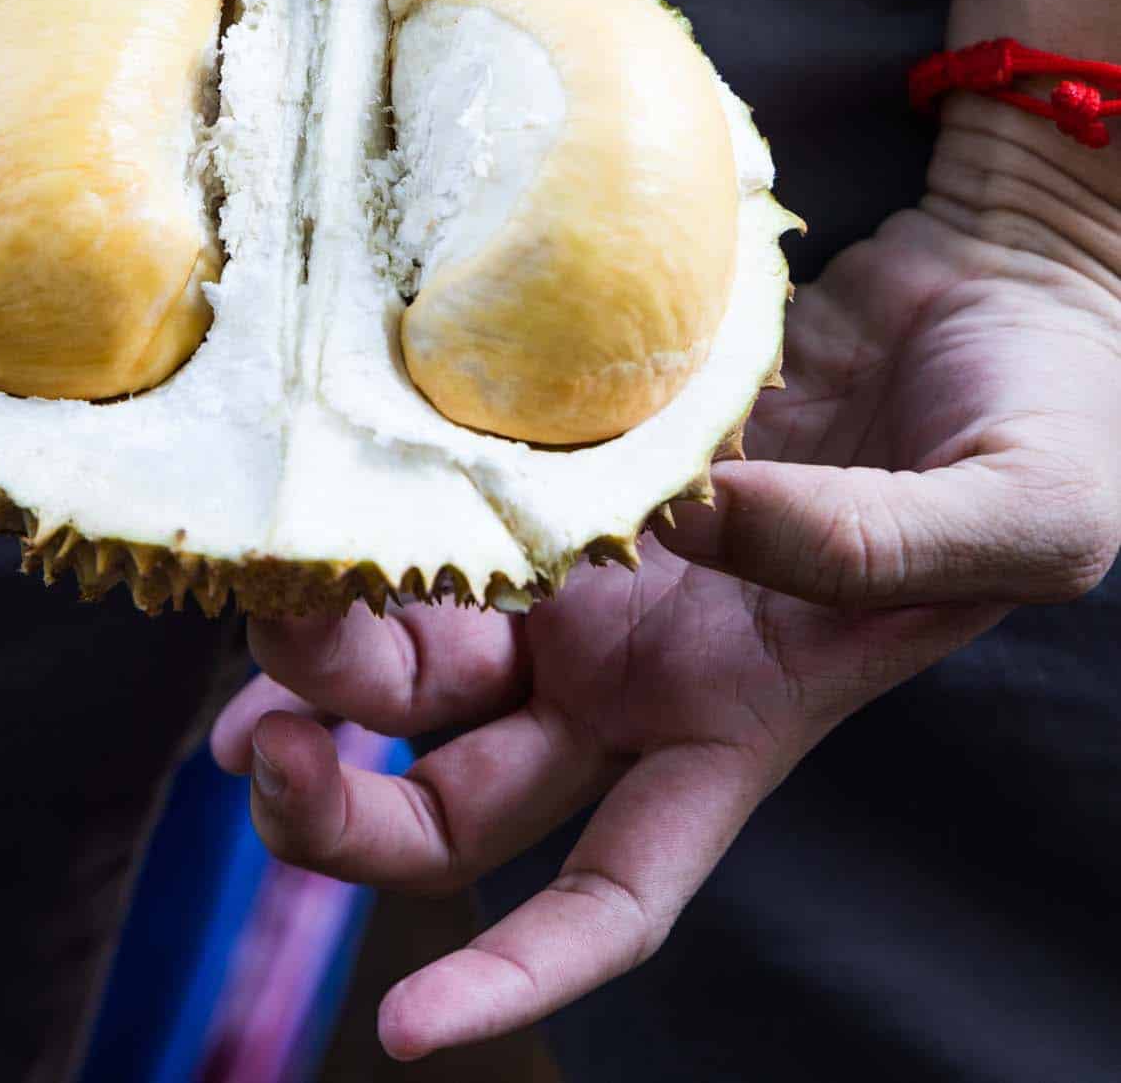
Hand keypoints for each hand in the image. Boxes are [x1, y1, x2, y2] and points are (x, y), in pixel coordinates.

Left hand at [211, 106, 1120, 1060]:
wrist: (1003, 290)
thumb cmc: (1047, 426)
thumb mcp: (1013, 515)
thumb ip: (874, 547)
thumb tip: (699, 524)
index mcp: (739, 722)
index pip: (611, 893)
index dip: (514, 972)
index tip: (406, 1030)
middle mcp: (637, 670)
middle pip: (457, 802)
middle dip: (349, 810)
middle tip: (273, 750)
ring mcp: (586, 567)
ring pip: (414, 671)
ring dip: (316, 669)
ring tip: (256, 610)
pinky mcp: (560, 453)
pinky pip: (433, 516)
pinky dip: (356, 541)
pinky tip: (291, 527)